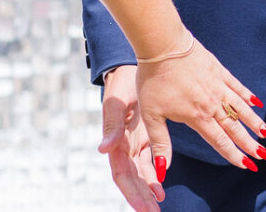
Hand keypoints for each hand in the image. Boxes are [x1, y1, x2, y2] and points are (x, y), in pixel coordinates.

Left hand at [99, 38, 265, 208]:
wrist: (163, 45)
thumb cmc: (154, 80)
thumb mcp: (152, 116)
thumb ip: (160, 144)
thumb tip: (161, 171)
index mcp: (197, 116)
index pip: (220, 141)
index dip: (234, 155)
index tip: (247, 165)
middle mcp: (212, 103)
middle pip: (235, 127)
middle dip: (251, 143)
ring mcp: (217, 85)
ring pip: (241, 108)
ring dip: (255, 122)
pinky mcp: (218, 70)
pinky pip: (237, 86)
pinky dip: (247, 95)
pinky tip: (256, 102)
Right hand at [99, 65, 163, 211]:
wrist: (130, 67)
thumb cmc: (121, 83)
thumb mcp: (116, 102)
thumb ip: (111, 126)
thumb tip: (103, 150)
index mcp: (115, 142)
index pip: (122, 175)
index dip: (131, 193)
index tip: (143, 208)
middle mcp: (122, 146)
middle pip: (132, 179)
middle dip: (141, 197)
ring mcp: (133, 142)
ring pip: (140, 173)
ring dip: (149, 188)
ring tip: (160, 203)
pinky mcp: (143, 135)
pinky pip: (148, 160)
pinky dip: (155, 172)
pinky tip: (162, 184)